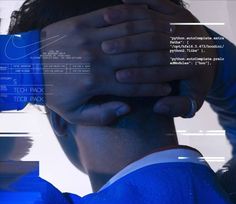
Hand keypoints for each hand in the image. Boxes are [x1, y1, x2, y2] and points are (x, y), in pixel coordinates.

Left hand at [41, 6, 170, 124]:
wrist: (28, 66)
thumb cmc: (53, 92)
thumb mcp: (74, 114)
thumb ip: (102, 115)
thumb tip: (127, 108)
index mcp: (94, 83)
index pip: (132, 86)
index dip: (152, 88)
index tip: (166, 88)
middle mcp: (95, 60)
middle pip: (135, 60)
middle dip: (157, 64)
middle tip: (172, 65)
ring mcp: (88, 38)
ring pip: (127, 37)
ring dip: (147, 40)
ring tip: (163, 44)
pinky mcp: (81, 23)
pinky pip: (110, 18)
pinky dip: (128, 19)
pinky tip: (142, 21)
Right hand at [101, 0, 217, 117]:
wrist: (210, 57)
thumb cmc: (196, 81)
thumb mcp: (193, 101)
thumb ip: (178, 107)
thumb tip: (159, 107)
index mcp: (192, 67)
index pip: (159, 71)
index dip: (138, 75)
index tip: (118, 76)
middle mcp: (189, 43)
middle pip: (153, 43)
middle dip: (127, 46)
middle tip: (105, 48)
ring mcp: (184, 24)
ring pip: (152, 21)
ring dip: (128, 22)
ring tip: (107, 24)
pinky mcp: (180, 12)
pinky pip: (158, 2)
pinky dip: (141, 1)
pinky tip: (123, 2)